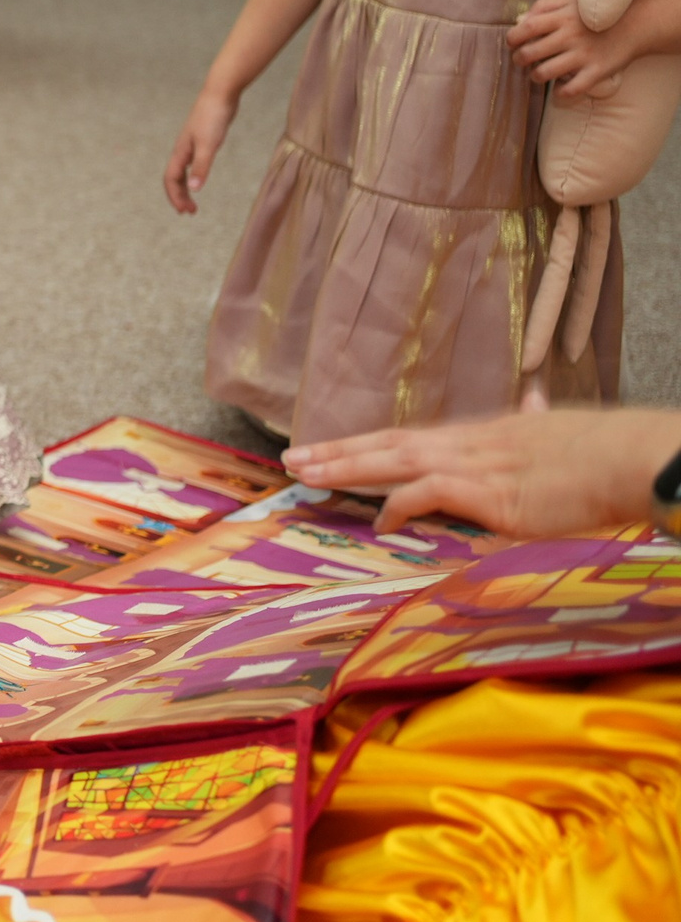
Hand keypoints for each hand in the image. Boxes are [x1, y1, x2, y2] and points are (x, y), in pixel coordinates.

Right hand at [164, 87, 237, 214]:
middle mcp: (183, 150)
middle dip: (179, 196)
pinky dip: (194, 174)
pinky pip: (192, 163)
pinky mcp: (202, 139)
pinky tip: (200, 176)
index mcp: (181, 152)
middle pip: (175, 178)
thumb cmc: (213, 118)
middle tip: (190, 212)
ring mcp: (192, 144)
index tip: (186, 211)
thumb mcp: (209, 146)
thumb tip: (194, 189)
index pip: (171, 180)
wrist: (220, 93)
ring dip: (186, 187)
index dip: (176, 197)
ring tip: (194, 200)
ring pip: (183, 171)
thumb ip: (201, 168)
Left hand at [286, 408, 680, 536]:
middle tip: (291, 459)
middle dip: (337, 452)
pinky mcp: (488, 492)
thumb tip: (533, 401)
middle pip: (387, 443)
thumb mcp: (555, 431)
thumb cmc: (600, 451)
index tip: (326, 448)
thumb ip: (534, 419)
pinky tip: (378, 520)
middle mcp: (467, 444)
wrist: (629, 459)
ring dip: (346, 469)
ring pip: (393, 460)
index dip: (364, 443)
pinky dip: (399, 505)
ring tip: (306, 477)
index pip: (407, 437)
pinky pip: (428, 493)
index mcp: (479, 434)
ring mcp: (475, 465)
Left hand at [509, 0, 632, 99]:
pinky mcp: (597, 71)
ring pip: (545, 73)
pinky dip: (561, 94)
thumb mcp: (570, 2)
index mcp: (562, 18)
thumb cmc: (596, 13)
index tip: (513, 44)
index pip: (526, 28)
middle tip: (523, 61)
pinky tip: (559, 89)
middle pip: (529, 53)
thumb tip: (519, 20)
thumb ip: (543, 7)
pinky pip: (571, 89)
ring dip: (536, 77)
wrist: (636, 24)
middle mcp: (570, 36)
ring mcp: (584, 55)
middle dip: (519, 60)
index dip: (513, 38)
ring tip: (539, 74)